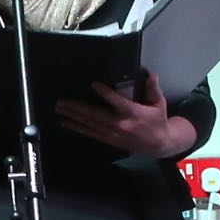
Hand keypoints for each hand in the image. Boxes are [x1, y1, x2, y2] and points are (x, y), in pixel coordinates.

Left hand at [52, 73, 194, 158]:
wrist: (159, 144)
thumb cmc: (158, 120)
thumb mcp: (159, 104)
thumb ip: (153, 89)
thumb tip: (152, 75)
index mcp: (134, 113)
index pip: (118, 102)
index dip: (106, 93)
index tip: (94, 84)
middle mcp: (121, 124)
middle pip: (96, 115)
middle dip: (78, 108)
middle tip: (62, 101)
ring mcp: (113, 133)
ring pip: (90, 124)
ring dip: (73, 116)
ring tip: (60, 109)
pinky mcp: (110, 140)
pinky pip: (91, 134)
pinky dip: (78, 128)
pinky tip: (66, 123)